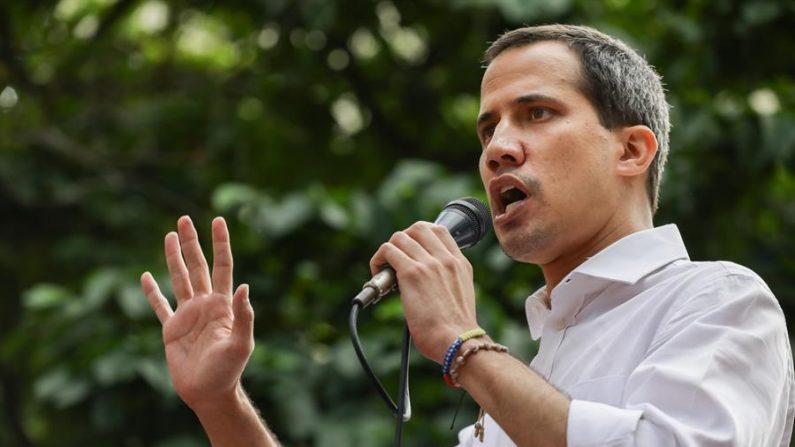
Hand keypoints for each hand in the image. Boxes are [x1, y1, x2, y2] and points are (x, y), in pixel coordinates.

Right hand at [141, 216, 253, 411]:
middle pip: (198, 265)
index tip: (218, 220)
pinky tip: (145, 276)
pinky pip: (159, 306)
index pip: (222, 265)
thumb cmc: (229, 369)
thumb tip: (244, 285)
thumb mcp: (241, 342)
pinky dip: (152, 292)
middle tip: (184, 218)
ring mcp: (187, 315)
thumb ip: (243, 315)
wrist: (208, 392)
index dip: (220, 243)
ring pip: (178, 279)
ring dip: (173, 258)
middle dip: (192, 242)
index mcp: (222, 303)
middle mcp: (205, 304)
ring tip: (169, 236)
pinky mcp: (171, 329)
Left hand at [369, 221, 478, 363]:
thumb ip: (446, 281)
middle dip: (403, 239)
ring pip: (400, 237)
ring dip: (387, 251)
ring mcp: (429, 263)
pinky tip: (378, 276)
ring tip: (384, 271)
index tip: (411, 251)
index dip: (420, 236)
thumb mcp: (460, 295)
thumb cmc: (457, 330)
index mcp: (460, 263)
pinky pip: (388, 251)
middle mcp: (445, 258)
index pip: (439, 231)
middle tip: (396, 259)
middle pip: (418, 228)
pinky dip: (378, 260)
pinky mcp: (411, 273)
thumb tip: (425, 284)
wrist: (457, 341)